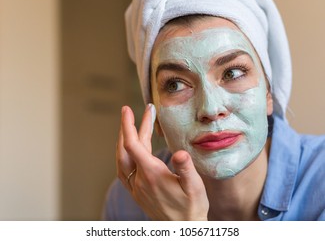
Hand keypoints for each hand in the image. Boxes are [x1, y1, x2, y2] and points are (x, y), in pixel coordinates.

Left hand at [116, 104, 208, 220]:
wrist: (182, 229)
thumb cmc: (191, 207)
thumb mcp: (195, 187)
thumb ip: (186, 169)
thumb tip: (181, 153)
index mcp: (152, 174)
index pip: (133, 145)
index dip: (128, 125)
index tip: (127, 110)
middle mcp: (140, 180)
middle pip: (126, 148)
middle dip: (127, 127)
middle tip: (130, 111)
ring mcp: (136, 187)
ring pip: (121, 159)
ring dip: (123, 140)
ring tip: (128, 126)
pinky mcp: (136, 192)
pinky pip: (123, 170)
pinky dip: (123, 155)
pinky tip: (128, 150)